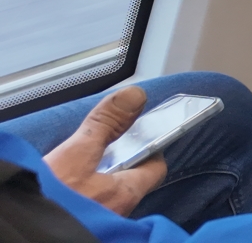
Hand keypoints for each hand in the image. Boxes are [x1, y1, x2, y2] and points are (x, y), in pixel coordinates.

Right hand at [43, 86, 167, 215]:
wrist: (21, 230)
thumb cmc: (50, 200)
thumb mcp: (76, 153)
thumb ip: (106, 124)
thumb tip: (135, 96)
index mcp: (126, 194)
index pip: (155, 168)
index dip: (150, 149)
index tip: (140, 135)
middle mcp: (118, 212)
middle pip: (132, 181)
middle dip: (121, 163)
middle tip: (103, 147)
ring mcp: (100, 220)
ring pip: (109, 194)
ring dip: (100, 178)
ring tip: (81, 164)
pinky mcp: (79, 225)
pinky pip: (90, 205)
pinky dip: (83, 192)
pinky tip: (65, 185)